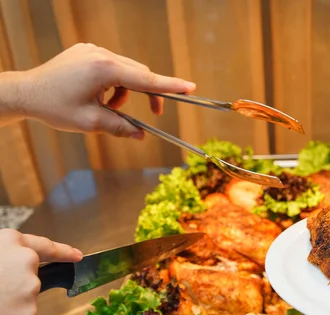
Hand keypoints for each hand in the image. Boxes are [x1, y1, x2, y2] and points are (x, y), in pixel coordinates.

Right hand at [0, 229, 81, 314]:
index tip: (77, 256)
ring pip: (24, 301)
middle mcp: (25, 262)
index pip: (45, 246)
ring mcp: (29, 289)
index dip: (62, 252)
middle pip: (31, 279)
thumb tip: (9, 265)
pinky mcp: (27, 314)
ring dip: (9, 307)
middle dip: (16, 289)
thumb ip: (3, 259)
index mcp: (10, 243)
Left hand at [14, 43, 195, 138]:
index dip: (170, 86)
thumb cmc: (54, 107)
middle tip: (154, 114)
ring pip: (126, 71)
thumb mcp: (90, 123)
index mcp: (104, 69)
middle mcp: (100, 54)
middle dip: (148, 94)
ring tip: (110, 108)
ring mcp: (93, 50)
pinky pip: (112, 67)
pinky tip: (99, 96)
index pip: (145, 79)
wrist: (25, 92)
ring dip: (127, 91)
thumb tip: (141, 135)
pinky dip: (114, 83)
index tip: (190, 88)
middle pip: (138, 74)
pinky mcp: (87, 52)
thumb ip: (120, 127)